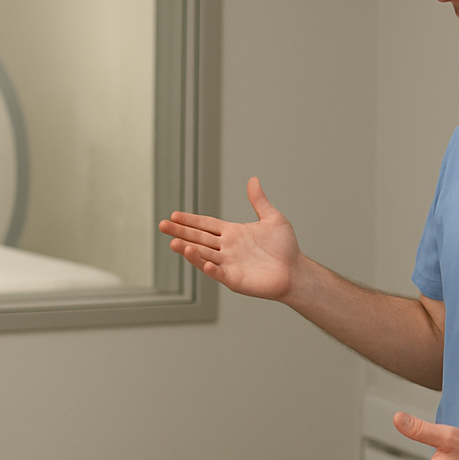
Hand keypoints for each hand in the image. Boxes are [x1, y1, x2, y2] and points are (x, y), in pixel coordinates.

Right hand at [159, 177, 301, 300]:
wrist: (295, 271)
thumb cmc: (286, 247)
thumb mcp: (273, 219)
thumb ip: (259, 201)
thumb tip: (253, 180)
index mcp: (232, 233)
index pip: (206, 225)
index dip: (190, 220)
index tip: (174, 215)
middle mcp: (227, 248)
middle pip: (199, 238)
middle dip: (180, 232)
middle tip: (162, 226)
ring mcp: (229, 264)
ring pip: (204, 255)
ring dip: (189, 250)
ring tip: (174, 244)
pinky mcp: (234, 280)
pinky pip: (218, 273)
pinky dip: (208, 268)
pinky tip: (200, 261)